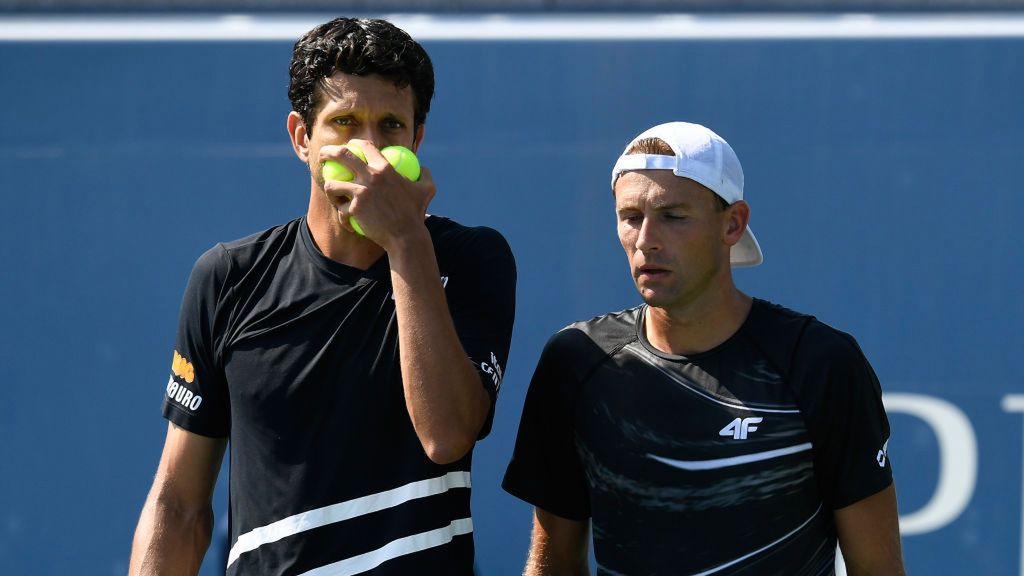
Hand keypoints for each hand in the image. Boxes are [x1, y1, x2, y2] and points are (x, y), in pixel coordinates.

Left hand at [319, 139, 434, 249]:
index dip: (354, 143)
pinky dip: (342, 216)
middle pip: (341, 155)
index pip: (364, 146)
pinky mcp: (354, 210)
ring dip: (329, 188)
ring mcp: (361, 193)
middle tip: (324, 157)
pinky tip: (345, 220)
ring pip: (332, 185)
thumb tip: (422, 167)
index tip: (349, 147)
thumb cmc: (416, 213)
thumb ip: (424, 175)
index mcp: (384, 168)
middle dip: (327, 152)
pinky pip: (340, 210)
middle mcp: (370, 177)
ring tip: (332, 193)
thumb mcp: (427, 190)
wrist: (406, 236)